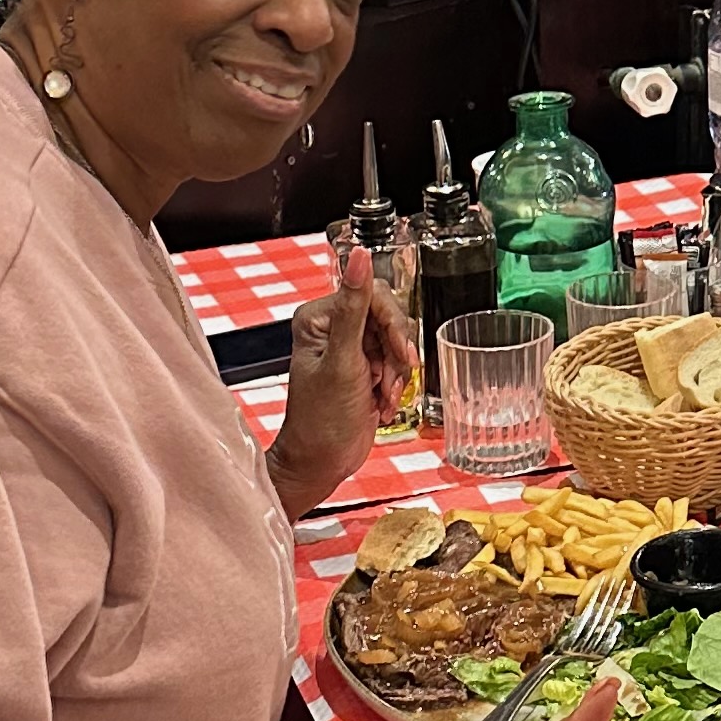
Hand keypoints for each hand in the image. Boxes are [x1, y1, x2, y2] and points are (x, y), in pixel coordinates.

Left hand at [268, 247, 416, 517]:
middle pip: (389, 319)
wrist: (323, 463)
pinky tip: (381, 404)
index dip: (393, 325)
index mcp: (319, 317)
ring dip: (397, 374)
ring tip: (382, 398)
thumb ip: (354, 307)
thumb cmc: (323, 419)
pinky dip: (396, 385)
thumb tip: (358, 256)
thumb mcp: (344, 360)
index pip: (374, 296)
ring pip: (396, 343)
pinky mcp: (363, 370)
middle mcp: (333, 328)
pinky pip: (396, 364)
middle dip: (396, 355)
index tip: (401, 354)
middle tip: (390, 381)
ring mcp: (349, 350)